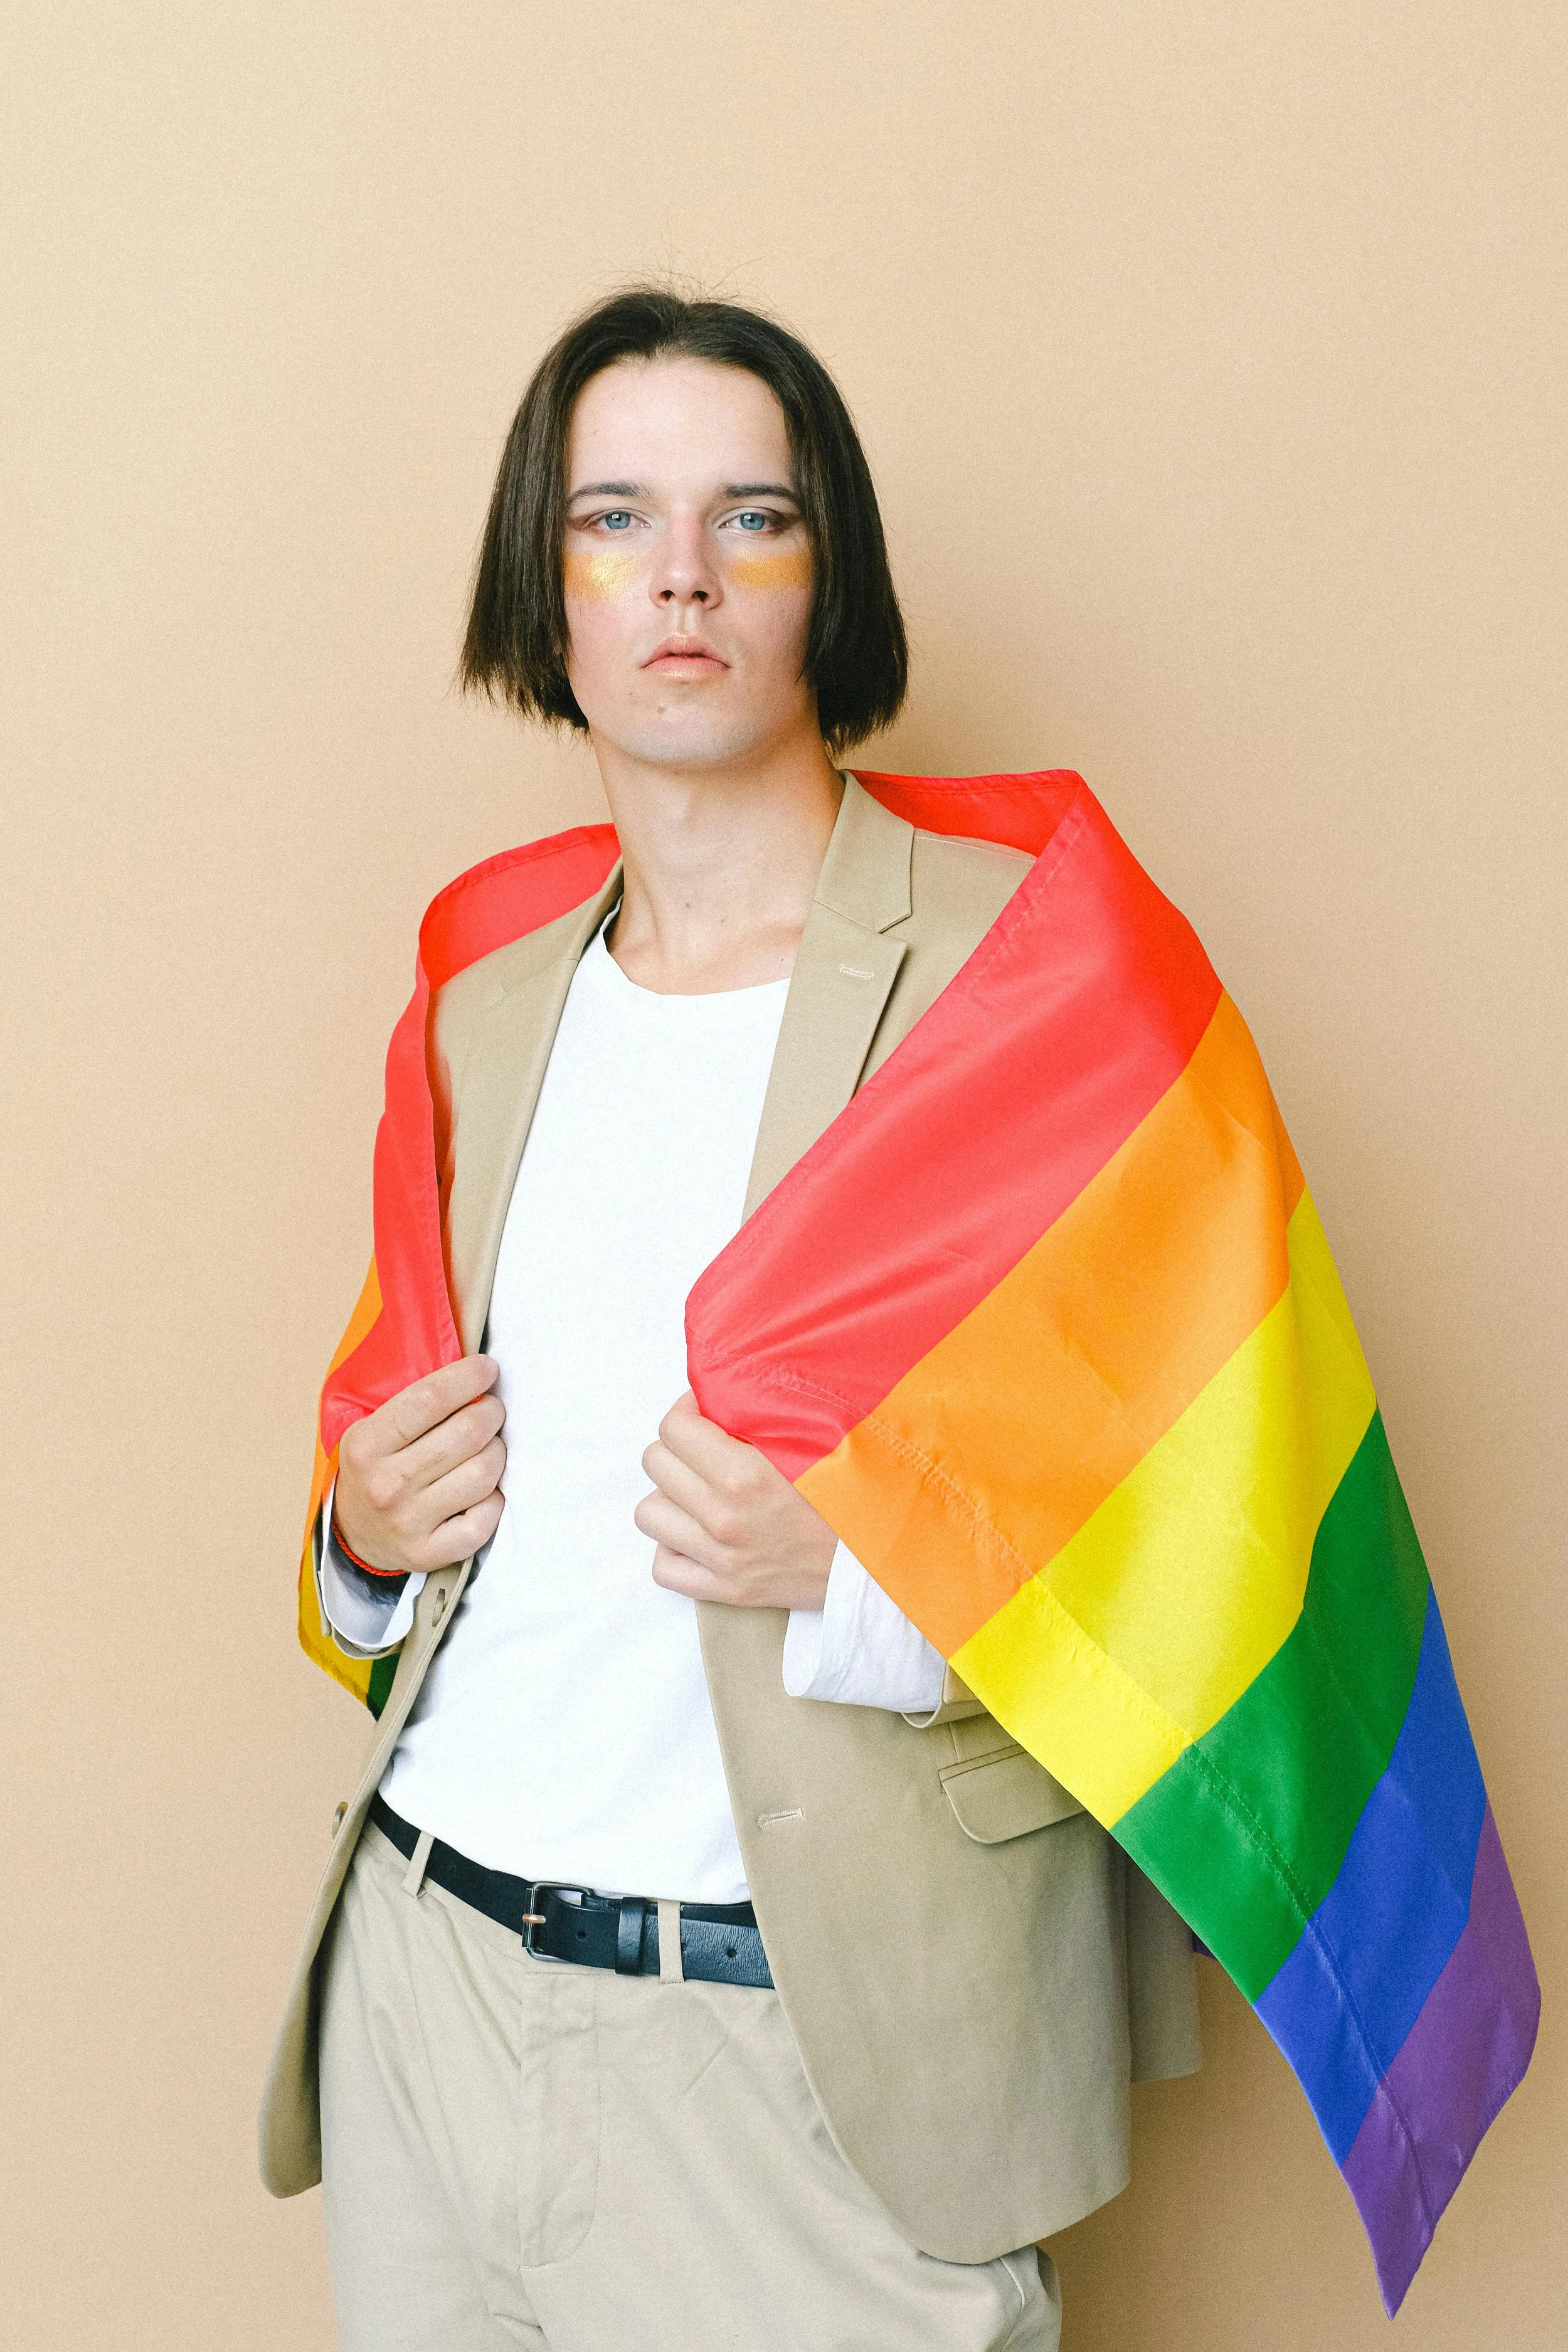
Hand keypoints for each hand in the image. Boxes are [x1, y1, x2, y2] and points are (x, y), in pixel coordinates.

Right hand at [333, 1355, 505, 1574]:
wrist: (350, 1535)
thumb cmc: (374, 1469)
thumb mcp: (372, 1428)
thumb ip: (414, 1401)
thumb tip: (473, 1369)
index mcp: (367, 1444)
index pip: (431, 1398)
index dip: (469, 1376)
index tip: (488, 1369)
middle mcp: (387, 1484)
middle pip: (467, 1433)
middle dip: (491, 1413)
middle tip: (491, 1411)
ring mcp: (408, 1522)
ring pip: (483, 1474)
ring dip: (496, 1453)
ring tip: (487, 1448)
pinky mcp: (428, 1553)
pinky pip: (484, 1522)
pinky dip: (494, 1502)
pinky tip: (485, 1492)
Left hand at [636, 1391, 836, 1610]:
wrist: (876, 1563)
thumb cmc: (851, 1497)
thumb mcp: (812, 1445)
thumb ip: (761, 1421)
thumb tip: (718, 1399)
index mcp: (744, 1475)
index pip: (674, 1428)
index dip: (687, 1412)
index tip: (705, 1413)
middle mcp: (723, 1517)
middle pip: (655, 1463)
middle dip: (677, 1447)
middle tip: (704, 1447)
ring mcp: (720, 1558)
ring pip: (648, 1513)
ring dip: (670, 1497)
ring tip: (699, 1491)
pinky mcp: (725, 1590)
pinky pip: (663, 1566)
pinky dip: (673, 1547)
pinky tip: (698, 1533)